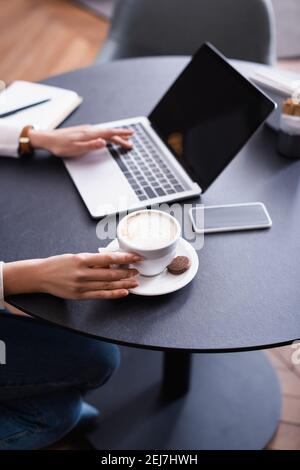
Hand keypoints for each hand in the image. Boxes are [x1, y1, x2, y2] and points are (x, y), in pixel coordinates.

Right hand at [3, 252, 140, 299]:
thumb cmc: (58, 264)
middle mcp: (82, 273)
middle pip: (110, 273)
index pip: (108, 258)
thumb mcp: (76, 257)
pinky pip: (100, 295)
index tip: (135, 257)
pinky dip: (114, 294)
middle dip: (127, 272)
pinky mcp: (79, 295)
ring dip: (124, 283)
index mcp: (82, 259)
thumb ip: (93, 261)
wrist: (40, 275)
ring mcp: (81, 285)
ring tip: (135, 282)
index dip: (125, 258)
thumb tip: (111, 263)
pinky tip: (124, 292)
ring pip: (108, 284)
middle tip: (137, 270)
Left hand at [28, 125, 133, 157]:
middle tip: (131, 142)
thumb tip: (104, 142)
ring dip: (114, 136)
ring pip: (104, 133)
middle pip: (109, 133)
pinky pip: (99, 133)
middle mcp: (89, 130)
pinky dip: (107, 136)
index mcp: (90, 134)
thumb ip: (91, 146)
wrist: (47, 139)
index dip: (122, 134)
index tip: (132, 135)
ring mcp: (86, 130)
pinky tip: (106, 138)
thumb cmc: (60, 146)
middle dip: (121, 137)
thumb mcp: (76, 149)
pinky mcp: (82, 132)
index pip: (110, 133)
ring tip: (122, 140)